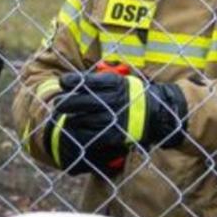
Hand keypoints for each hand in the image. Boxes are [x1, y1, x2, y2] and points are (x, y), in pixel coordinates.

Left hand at [35, 72, 187, 175]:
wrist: (159, 113)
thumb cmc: (136, 95)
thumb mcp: (121, 81)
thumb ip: (101, 81)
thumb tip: (78, 81)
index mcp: (115, 84)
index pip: (88, 81)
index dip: (72, 81)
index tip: (62, 82)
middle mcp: (113, 99)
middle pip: (82, 101)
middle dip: (66, 102)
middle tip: (57, 104)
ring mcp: (115, 117)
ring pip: (85, 119)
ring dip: (72, 119)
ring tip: (64, 119)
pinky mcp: (117, 134)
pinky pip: (94, 135)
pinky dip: (83, 134)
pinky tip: (76, 132)